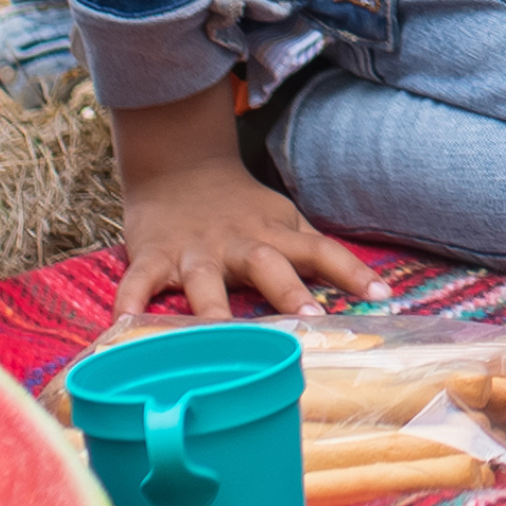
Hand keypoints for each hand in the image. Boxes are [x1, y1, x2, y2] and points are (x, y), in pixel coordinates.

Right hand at [110, 91, 382, 324]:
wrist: (179, 169)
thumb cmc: (240, 208)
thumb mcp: (282, 219)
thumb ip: (310, 250)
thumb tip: (360, 285)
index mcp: (274, 235)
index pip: (321, 250)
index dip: (352, 270)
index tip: (382, 294)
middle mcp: (237, 243)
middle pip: (267, 264)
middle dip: (288, 291)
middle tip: (310, 318)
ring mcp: (193, 251)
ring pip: (204, 281)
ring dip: (213, 308)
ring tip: (221, 335)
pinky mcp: (151, 256)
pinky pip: (138, 283)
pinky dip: (130, 303)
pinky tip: (123, 327)